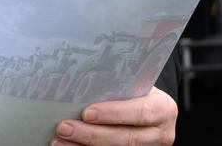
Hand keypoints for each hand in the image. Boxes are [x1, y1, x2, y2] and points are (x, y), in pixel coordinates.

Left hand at [51, 87, 175, 145]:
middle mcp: (160, 133)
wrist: (150, 106)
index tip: (87, 113)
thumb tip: (77, 82)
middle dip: (91, 134)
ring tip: (59, 141)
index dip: (114, 114)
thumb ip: (116, 85)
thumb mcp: (135, 83)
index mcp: (163, 109)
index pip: (140, 112)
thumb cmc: (136, 90)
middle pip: (125, 138)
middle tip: (63, 127)